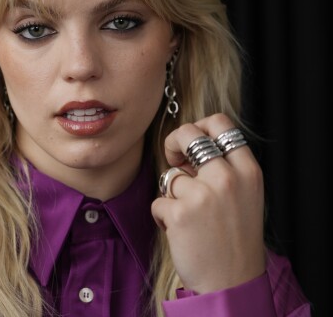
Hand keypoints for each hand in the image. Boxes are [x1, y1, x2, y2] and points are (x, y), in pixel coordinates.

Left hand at [151, 113, 265, 293]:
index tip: (191, 142)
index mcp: (247, 170)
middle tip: (173, 160)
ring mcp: (202, 194)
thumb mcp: (245, 196)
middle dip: (173, 142)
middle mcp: (226, 177)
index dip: (200, 126)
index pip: (221, 124)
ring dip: (173, 196)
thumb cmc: (234, 239)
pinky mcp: (179, 212)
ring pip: (170, 176)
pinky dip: (163, 217)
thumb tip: (188, 153)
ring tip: (190, 219)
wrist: (231, 282)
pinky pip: (158, 202)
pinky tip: (181, 233)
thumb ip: (223, 170)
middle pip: (188, 134)